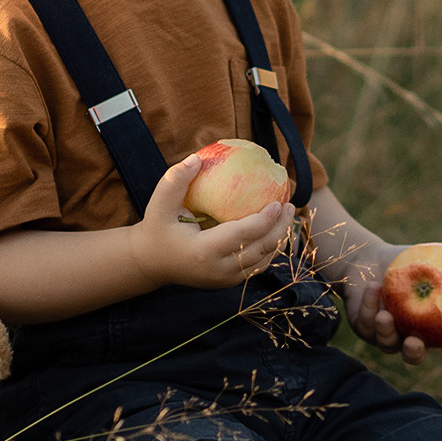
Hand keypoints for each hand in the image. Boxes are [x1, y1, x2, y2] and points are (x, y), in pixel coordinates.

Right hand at [132, 154, 295, 289]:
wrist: (151, 262)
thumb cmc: (157, 228)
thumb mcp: (159, 203)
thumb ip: (175, 181)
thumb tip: (197, 158)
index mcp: (202, 253)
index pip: (241, 237)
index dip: (263, 222)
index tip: (277, 203)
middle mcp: (217, 270)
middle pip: (259, 251)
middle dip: (280, 229)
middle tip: (289, 205)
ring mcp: (225, 280)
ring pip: (262, 261)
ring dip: (279, 239)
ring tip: (288, 215)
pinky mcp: (229, 282)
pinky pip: (256, 265)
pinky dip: (270, 248)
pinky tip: (277, 228)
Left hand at [334, 238, 441, 364]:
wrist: (367, 258)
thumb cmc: (401, 260)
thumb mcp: (423, 258)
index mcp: (430, 323)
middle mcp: (409, 334)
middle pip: (414, 355)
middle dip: (415, 353)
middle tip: (413, 342)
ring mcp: (385, 335)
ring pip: (387, 344)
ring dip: (386, 332)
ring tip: (384, 316)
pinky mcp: (364, 328)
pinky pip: (366, 324)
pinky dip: (369, 306)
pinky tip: (373, 287)